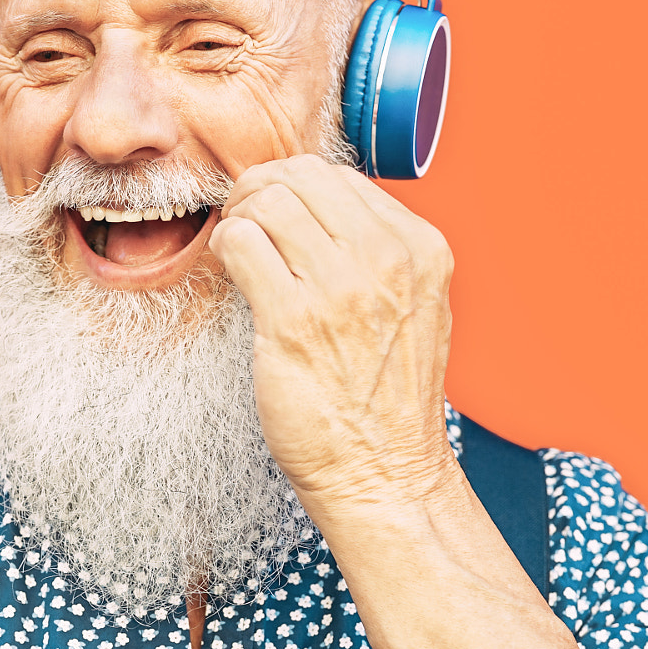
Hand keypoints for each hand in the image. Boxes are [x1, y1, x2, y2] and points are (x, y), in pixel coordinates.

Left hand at [209, 154, 456, 517]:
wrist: (384, 471)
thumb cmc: (386, 397)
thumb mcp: (412, 305)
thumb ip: (377, 252)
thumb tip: (311, 207)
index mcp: (421, 249)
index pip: (342, 176)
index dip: (294, 185)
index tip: (275, 210)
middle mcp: (388, 259)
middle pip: (301, 177)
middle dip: (261, 189)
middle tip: (244, 218)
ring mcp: (341, 288)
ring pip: (268, 202)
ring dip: (240, 217)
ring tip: (239, 248)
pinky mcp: (293, 321)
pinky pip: (241, 243)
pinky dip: (226, 246)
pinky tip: (233, 270)